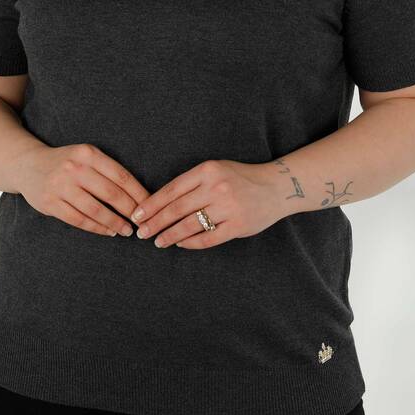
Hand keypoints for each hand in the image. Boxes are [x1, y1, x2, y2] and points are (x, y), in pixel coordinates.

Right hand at [15, 142, 148, 236]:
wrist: (27, 165)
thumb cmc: (66, 163)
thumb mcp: (86, 157)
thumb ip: (107, 170)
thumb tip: (138, 194)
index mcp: (88, 153)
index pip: (121, 175)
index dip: (138, 193)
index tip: (150, 205)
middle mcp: (74, 168)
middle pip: (111, 193)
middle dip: (130, 210)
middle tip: (142, 222)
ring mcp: (60, 186)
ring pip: (95, 210)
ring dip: (115, 223)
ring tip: (126, 230)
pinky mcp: (50, 203)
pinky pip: (79, 220)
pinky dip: (97, 228)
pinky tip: (108, 231)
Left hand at [129, 159, 284, 248]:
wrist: (277, 187)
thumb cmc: (240, 178)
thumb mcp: (215, 171)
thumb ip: (192, 184)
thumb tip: (159, 204)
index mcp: (208, 170)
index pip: (172, 189)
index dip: (152, 204)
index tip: (137, 214)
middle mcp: (217, 187)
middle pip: (177, 209)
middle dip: (155, 222)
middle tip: (141, 232)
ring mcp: (229, 207)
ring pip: (190, 225)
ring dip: (170, 235)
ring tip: (158, 241)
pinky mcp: (238, 226)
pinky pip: (208, 238)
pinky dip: (190, 243)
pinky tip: (180, 244)